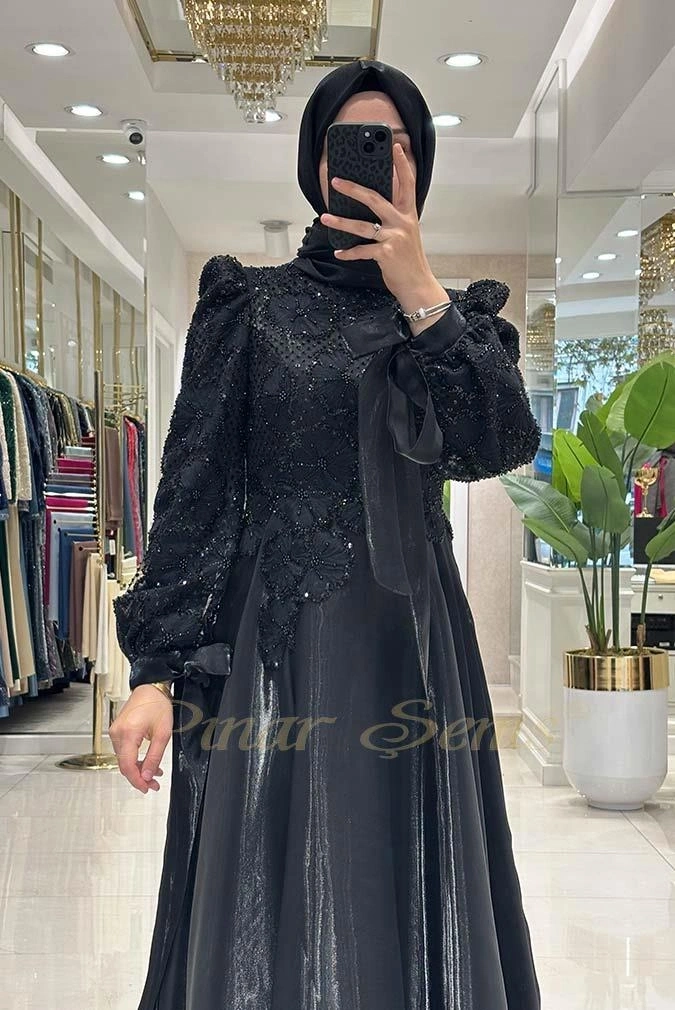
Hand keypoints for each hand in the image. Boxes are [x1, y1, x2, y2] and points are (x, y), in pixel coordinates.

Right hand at [109, 685, 172, 792]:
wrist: (151, 688)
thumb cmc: (158, 705)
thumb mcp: (163, 733)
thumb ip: (154, 757)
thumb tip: (146, 775)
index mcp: (128, 733)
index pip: (127, 765)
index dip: (137, 780)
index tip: (147, 788)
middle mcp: (117, 733)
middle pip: (124, 764)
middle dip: (139, 776)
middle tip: (153, 784)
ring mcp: (115, 732)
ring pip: (124, 759)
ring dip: (138, 768)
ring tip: (154, 774)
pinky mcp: (117, 731)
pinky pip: (124, 751)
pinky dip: (134, 759)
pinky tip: (146, 763)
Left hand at [320, 143, 448, 332]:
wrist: (417, 285)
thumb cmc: (409, 260)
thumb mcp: (405, 234)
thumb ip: (393, 218)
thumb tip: (370, 205)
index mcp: (408, 215)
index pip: (407, 183)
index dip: (402, 164)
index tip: (394, 146)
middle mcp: (403, 223)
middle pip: (376, 198)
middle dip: (354, 189)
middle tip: (336, 181)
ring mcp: (395, 238)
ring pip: (363, 225)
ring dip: (341, 222)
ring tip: (326, 217)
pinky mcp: (387, 254)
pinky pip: (362, 250)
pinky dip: (349, 253)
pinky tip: (340, 252)